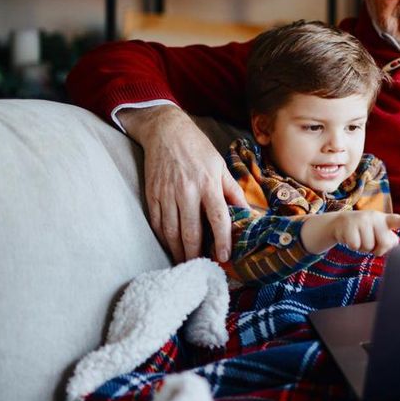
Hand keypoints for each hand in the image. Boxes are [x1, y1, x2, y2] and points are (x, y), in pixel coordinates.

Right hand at [119, 105, 246, 262]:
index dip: (222, 240)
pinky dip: (163, 238)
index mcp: (208, 183)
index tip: (224, 257)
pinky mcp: (151, 195)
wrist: (166, 131)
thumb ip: (232, 191)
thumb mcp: (220, 166)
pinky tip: (170, 247)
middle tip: (201, 268)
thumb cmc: (198, 149)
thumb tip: (248, 212)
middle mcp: (187, 191)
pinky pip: (156, 223)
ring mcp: (166, 194)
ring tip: (185, 264)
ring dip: (178, 251)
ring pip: (171, 231)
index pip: (218, 218)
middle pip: (191, 231)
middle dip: (196, 254)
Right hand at [303, 210, 399, 255]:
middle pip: (384, 243)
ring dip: (363, 248)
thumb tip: (392, 244)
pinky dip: (353, 247)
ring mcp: (362, 220)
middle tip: (370, 242)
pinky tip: (350, 238)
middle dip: (377, 248)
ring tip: (359, 238)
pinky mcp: (349, 225)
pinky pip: (356, 246)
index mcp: (385, 219)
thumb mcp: (378, 234)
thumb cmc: (365, 232)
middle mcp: (375, 217)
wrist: (340, 224)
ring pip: (368, 246)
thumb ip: (388, 240)